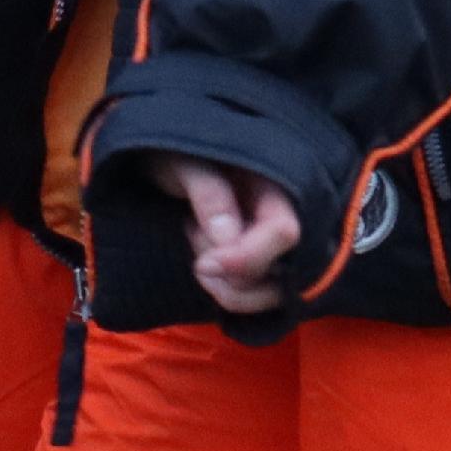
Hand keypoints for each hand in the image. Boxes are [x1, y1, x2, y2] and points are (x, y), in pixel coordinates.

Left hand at [150, 157, 302, 314]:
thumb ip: (209, 195)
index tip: (203, 265)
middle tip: (195, 249)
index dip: (247, 257)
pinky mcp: (261, 264)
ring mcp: (275, 244)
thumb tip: (228, 238)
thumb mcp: (184, 163)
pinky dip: (230, 293)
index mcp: (273, 185)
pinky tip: (205, 264)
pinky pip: (258, 296)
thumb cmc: (177, 154)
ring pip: (272, 291)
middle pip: (283, 271)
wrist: (166, 160)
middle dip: (232, 275)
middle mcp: (284, 218)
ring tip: (199, 252)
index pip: (283, 232)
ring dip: (229, 287)